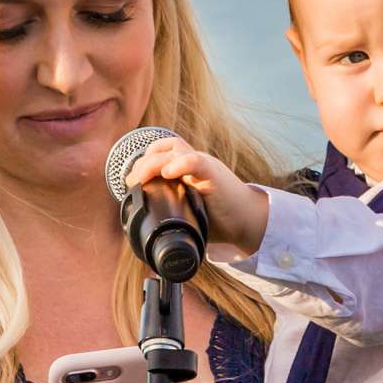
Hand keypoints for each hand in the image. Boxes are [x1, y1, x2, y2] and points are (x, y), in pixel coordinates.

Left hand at [129, 136, 270, 255]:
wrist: (250, 222)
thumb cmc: (222, 220)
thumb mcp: (191, 213)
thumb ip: (174, 213)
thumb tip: (150, 235)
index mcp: (188, 170)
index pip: (162, 152)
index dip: (143, 163)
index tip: (131, 184)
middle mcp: (195, 163)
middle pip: (163, 147)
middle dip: (142, 162)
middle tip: (133, 182)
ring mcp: (204, 166)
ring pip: (174, 148)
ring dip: (153, 161)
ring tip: (143, 178)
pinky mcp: (214, 175)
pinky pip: (195, 161)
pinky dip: (180, 164)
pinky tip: (168, 174)